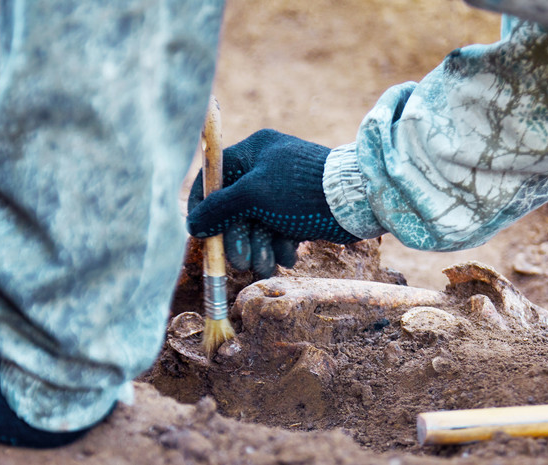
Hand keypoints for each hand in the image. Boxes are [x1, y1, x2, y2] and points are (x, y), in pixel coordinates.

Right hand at [187, 129, 359, 276]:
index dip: (202, 206)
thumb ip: (219, 208)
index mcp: (253, 152)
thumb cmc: (301, 189)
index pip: (214, 177)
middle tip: (240, 263)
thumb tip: (192, 224)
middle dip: (238, 239)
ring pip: (257, 225)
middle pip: (236, 208)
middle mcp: (266, 169)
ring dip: (259, 249)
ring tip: (267, 267)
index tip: (198, 233)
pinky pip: (278, 232)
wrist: (355, 202)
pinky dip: (280, 247)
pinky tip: (288, 257)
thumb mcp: (253, 195)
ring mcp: (283, 191)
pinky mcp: (299, 211)